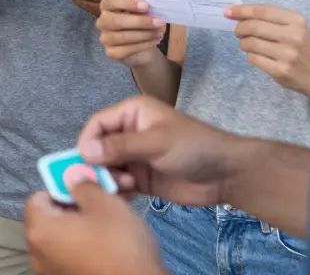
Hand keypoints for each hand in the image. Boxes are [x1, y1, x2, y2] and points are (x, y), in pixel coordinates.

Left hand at [25, 179, 164, 274]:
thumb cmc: (118, 244)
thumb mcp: (105, 204)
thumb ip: (83, 185)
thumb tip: (70, 175)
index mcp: (39, 231)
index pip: (38, 198)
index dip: (61, 187)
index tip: (85, 187)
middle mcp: (37, 254)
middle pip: (50, 218)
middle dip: (75, 205)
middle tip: (102, 198)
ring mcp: (51, 271)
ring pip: (63, 237)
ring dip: (83, 223)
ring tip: (111, 218)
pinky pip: (71, 254)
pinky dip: (85, 244)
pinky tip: (109, 241)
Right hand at [76, 95, 242, 207]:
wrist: (226, 174)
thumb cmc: (193, 147)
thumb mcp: (156, 142)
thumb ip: (120, 146)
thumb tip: (84, 150)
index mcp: (132, 113)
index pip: (97, 124)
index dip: (87, 142)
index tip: (84, 162)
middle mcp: (129, 133)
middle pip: (98, 148)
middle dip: (97, 164)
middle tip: (105, 180)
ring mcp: (135, 157)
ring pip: (106, 168)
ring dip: (109, 179)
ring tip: (126, 187)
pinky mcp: (141, 179)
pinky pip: (118, 184)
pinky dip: (117, 191)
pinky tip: (127, 196)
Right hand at [97, 0, 166, 67]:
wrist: (142, 44)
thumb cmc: (140, 22)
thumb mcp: (142, 11)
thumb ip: (144, 9)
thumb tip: (153, 11)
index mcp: (107, 6)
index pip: (111, 1)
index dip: (128, 3)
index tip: (146, 6)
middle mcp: (102, 21)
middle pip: (115, 21)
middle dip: (140, 22)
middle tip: (158, 22)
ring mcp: (105, 38)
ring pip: (123, 37)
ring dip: (145, 34)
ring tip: (160, 31)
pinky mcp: (111, 52)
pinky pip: (127, 50)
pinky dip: (144, 45)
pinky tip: (155, 40)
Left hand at [226, 5, 309, 108]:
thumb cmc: (300, 46)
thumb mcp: (293, 27)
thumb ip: (269, 19)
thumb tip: (236, 13)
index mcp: (296, 21)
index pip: (263, 11)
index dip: (242, 10)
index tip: (228, 11)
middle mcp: (293, 36)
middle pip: (254, 27)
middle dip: (240, 28)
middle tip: (238, 31)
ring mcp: (287, 54)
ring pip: (251, 43)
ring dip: (243, 43)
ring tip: (247, 44)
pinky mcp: (280, 70)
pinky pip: (253, 58)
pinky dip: (249, 55)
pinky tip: (256, 55)